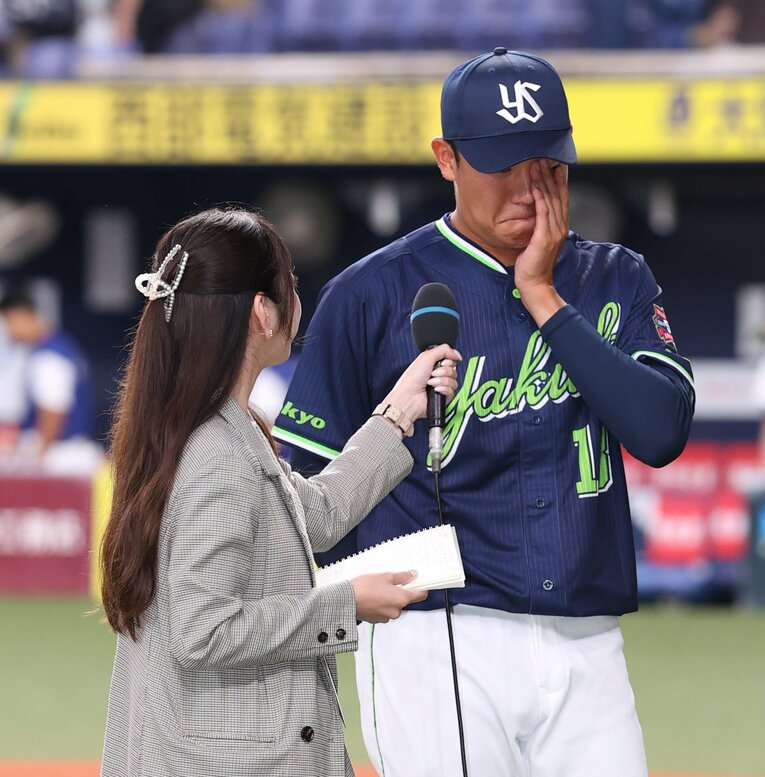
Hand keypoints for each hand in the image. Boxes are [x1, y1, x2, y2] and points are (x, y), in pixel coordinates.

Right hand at [351, 570, 427, 622]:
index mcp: (402, 599)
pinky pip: (384, 611)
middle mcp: (397, 611)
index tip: (418, 582)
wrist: (346, 600)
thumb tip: (413, 575)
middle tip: (389, 582)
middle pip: (405, 600)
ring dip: (389, 598)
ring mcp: (387, 617)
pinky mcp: (377, 620)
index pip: (420, 595)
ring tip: (377, 589)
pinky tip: (372, 597)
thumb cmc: (365, 587)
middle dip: (399, 591)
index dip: (421, 587)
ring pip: (393, 606)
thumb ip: (402, 577)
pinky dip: (381, 604)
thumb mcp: (385, 576)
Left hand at [381, 344, 460, 423]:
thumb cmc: (412, 378)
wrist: (409, 396)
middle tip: (433, 373)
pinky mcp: (443, 396)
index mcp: (433, 364)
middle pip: (453, 369)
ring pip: (453, 380)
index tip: (442, 363)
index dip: (448, 361)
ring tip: (431, 383)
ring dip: (442, 381)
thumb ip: (444, 350)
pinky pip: (452, 390)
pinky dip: (443, 389)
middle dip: (444, 371)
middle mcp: (437, 374)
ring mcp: (441, 385)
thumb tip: (456, 353)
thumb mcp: (427, 356)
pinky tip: (435, 390)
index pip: (450, 359)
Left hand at [514, 160, 568, 325]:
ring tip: (537, 163)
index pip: (560, 196)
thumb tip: (531, 216)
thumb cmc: (531, 266)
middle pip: (557, 193)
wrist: (534, 285)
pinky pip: (543, 211)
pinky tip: (534, 184)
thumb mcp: (535, 242)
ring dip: (543, 179)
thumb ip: (537, 228)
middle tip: (544, 154)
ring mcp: (554, 231)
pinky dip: (539, 196)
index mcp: (558, 226)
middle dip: (550, 173)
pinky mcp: (545, 236)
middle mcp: (559, 226)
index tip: (552, 161)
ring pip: (550, 198)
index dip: (557, 178)